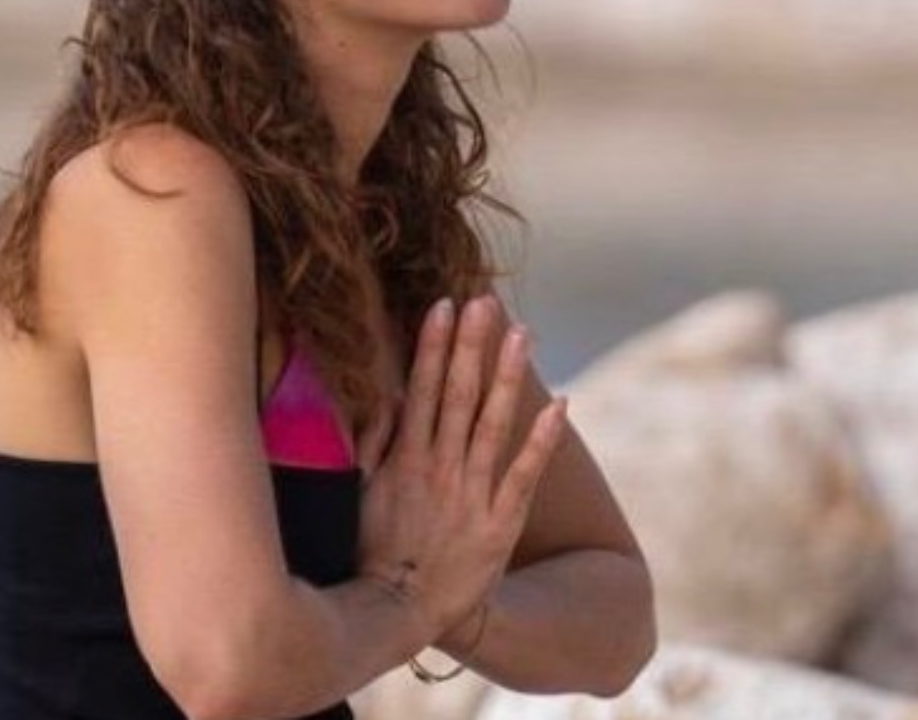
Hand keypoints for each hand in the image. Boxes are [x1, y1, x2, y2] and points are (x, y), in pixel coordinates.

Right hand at [353, 295, 566, 642]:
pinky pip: (524, 474)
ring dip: (507, 376)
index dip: (432, 346)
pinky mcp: (500, 522)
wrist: (400, 614)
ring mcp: (472, 494)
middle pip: (457, 395)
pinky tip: (559, 404)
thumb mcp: (358, 495)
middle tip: (484, 302)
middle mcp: (439, 469)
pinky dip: (541, 439)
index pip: (420, 390)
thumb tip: (386, 394)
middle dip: (470, 346)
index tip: (443, 305)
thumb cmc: (374, 552)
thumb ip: (371, 443)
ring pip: (492, 423)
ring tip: (522, 334)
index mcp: (404, 460)